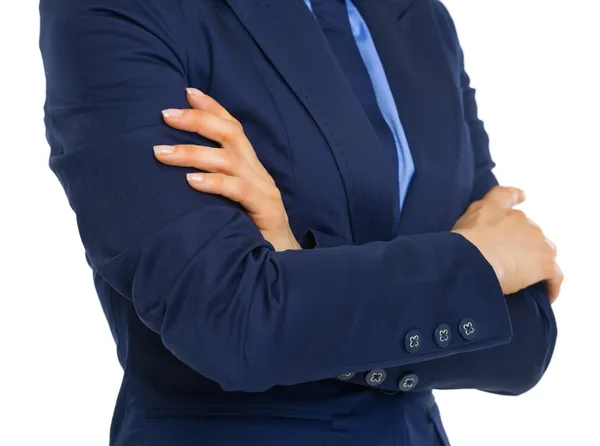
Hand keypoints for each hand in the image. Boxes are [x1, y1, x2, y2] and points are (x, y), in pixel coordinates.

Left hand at [153, 88, 300, 251]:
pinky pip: (239, 190)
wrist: (282, 262)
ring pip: (230, 159)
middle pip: (231, 134)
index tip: (186, 92)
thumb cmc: (250, 232)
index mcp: (251, 168)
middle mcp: (258, 173)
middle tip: (165, 114)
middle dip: (198, 120)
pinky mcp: (266, 210)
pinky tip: (191, 182)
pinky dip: (214, 183)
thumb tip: (176, 174)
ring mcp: (264, 190)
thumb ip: (214, 185)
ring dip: (193, 152)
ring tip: (161, 153)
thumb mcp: (230, 203)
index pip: (233, 128)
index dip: (213, 108)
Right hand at [452, 186, 561, 302]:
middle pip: (528, 232)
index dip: (515, 196)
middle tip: (506, 262)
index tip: (522, 196)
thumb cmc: (463, 241)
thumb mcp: (464, 218)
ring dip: (536, 264)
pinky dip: (551, 286)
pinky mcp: (545, 264)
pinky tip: (545, 296)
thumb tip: (492, 213)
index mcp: (498, 208)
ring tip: (524, 280)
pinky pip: (554, 277)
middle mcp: (522, 221)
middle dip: (521, 245)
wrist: (473, 259)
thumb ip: (479, 211)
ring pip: (544, 253)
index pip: (508, 196)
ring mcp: (537, 242)